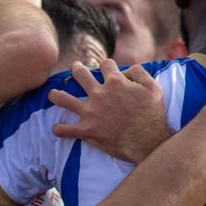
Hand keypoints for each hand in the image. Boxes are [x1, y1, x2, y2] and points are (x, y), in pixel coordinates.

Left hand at [49, 60, 170, 162]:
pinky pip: (67, 130)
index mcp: (115, 82)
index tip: (106, 68)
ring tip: (52, 94)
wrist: (147, 140)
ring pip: (65, 100)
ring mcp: (91, 112)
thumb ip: (140, 73)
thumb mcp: (153, 88)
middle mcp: (99, 94)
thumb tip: (128, 69)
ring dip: (57, 96)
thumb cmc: (152, 114)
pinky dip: (60, 130)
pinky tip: (56, 129)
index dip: (107, 65)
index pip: (106, 65)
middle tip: (74, 68)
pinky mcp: (87, 130)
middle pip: (81, 75)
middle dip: (76, 69)